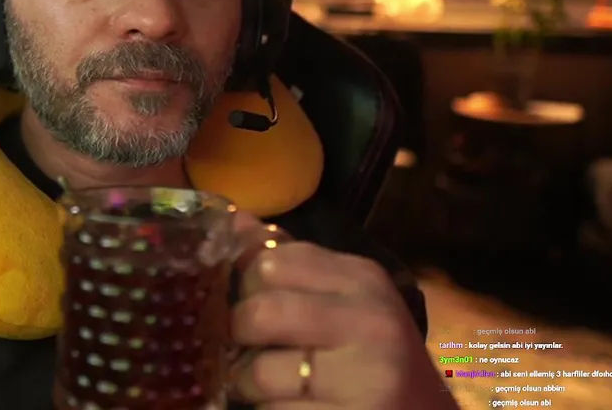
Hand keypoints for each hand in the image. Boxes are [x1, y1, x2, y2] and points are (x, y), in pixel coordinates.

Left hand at [228, 218, 455, 408]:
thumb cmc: (375, 356)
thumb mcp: (344, 300)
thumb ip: (292, 264)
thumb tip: (236, 220)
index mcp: (363, 279)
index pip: (271, 260)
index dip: (244, 284)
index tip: (247, 302)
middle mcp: (370, 321)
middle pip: (260, 311)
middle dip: (239, 334)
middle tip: (246, 348)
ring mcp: (366, 376)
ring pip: (259, 372)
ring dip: (246, 383)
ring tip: (264, 386)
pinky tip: (290, 407)